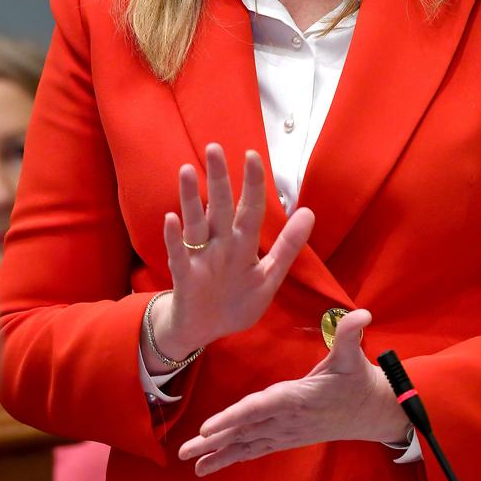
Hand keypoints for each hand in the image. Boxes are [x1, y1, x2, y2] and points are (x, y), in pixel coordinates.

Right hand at [147, 144, 313, 364]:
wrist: (205, 332)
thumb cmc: (236, 301)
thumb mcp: (269, 276)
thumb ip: (288, 246)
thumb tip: (309, 212)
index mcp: (243, 243)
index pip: (250, 209)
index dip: (252, 184)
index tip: (252, 155)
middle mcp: (220, 244)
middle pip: (220, 207)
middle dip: (218, 179)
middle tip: (214, 147)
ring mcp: (200, 258)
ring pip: (196, 223)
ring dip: (190, 198)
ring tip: (186, 170)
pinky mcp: (184, 277)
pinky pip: (179, 254)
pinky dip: (174, 238)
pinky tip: (171, 219)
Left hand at [178, 309, 408, 474]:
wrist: (372, 412)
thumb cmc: (359, 380)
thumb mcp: (354, 355)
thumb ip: (350, 334)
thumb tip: (362, 313)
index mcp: (296, 397)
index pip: (259, 408)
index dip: (232, 417)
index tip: (207, 428)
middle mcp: (287, 419)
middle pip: (245, 430)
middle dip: (214, 440)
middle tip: (184, 452)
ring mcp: (286, 432)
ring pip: (247, 444)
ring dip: (219, 454)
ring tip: (192, 464)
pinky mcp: (287, 438)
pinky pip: (256, 449)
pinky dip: (234, 457)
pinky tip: (213, 465)